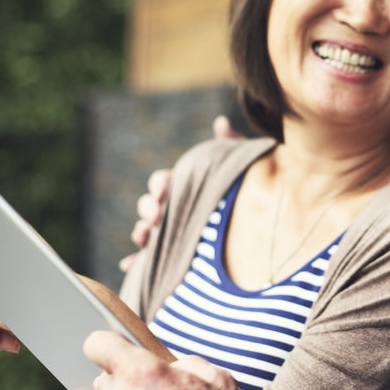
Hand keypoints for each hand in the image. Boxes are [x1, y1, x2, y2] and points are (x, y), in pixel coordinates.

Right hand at [118, 116, 238, 272]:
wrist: (259, 220)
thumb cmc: (244, 189)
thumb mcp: (239, 168)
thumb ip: (230, 146)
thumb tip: (222, 123)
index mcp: (184, 186)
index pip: (163, 181)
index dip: (160, 184)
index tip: (164, 189)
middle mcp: (173, 208)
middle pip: (149, 206)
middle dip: (147, 209)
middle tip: (156, 215)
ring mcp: (171, 231)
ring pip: (146, 230)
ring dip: (140, 232)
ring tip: (144, 237)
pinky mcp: (172, 253)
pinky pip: (150, 259)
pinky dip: (137, 262)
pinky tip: (130, 265)